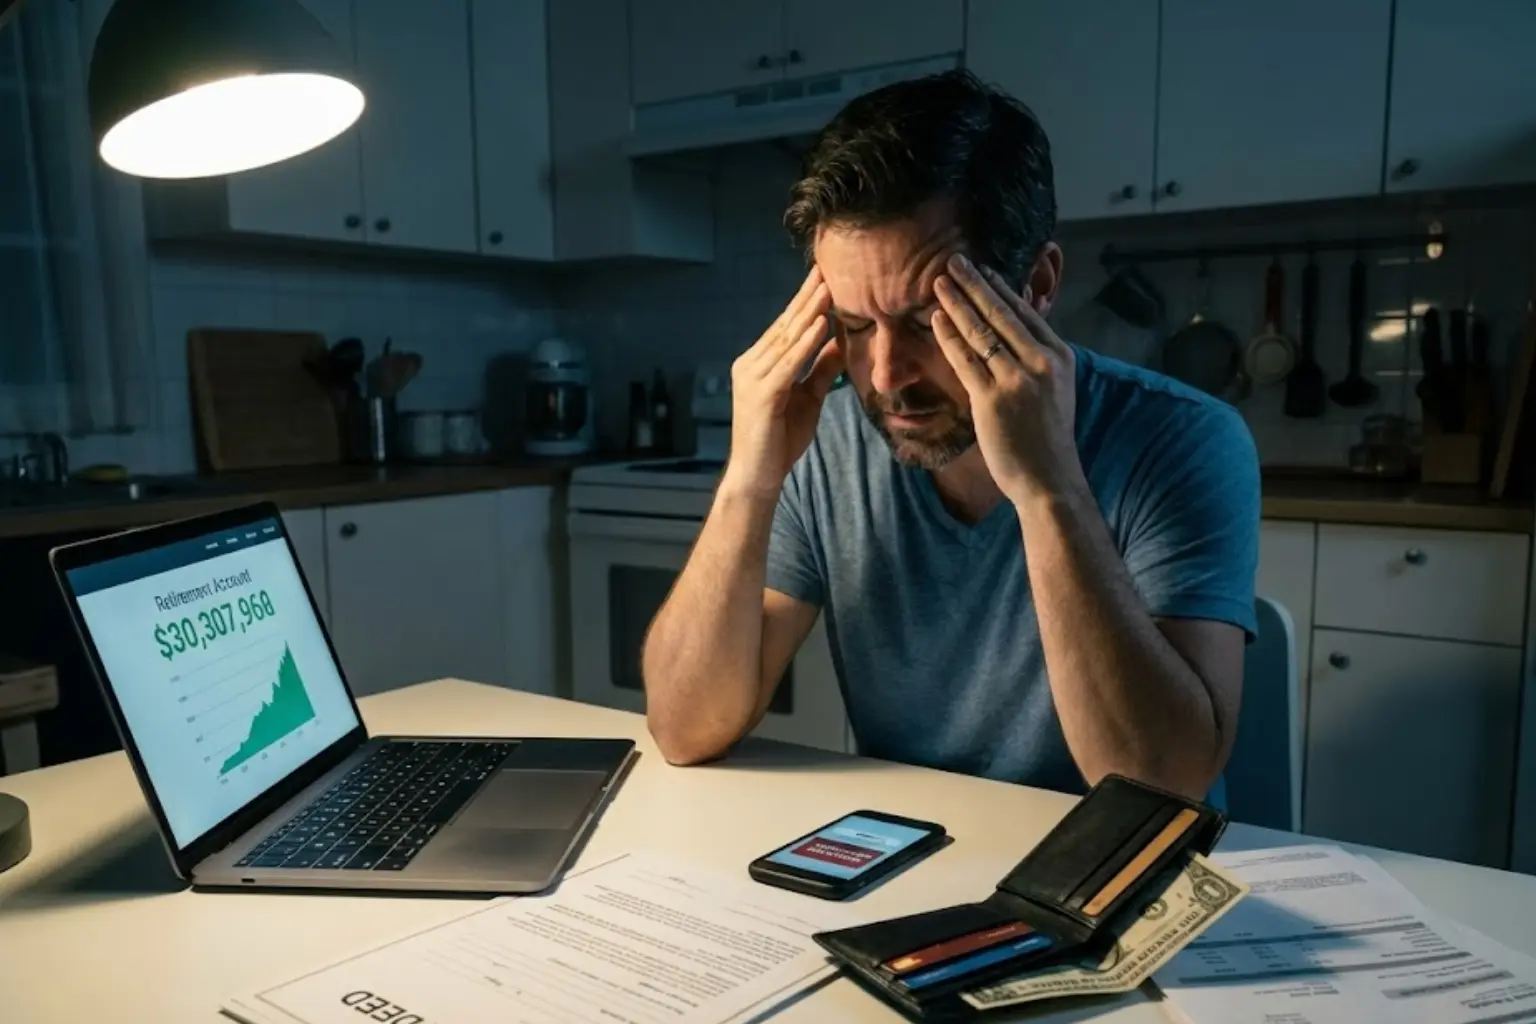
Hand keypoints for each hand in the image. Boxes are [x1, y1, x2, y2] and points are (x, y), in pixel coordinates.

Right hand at [723, 266, 843, 496]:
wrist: (759, 476)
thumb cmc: (780, 440)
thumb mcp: (808, 398)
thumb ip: (820, 370)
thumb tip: (837, 342)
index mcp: (758, 364)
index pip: (784, 327)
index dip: (804, 302)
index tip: (823, 278)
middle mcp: (750, 365)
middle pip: (784, 326)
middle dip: (806, 298)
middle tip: (825, 269)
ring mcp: (753, 378)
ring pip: (786, 340)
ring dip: (808, 313)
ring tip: (827, 288)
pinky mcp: (762, 395)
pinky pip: (787, 364)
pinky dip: (805, 343)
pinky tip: (820, 325)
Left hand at [931, 253, 1080, 504]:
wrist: (1050, 479)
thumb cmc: (1047, 437)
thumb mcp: (1055, 389)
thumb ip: (1037, 360)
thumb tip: (1012, 333)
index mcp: (1059, 356)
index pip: (1025, 313)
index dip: (1000, 288)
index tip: (982, 269)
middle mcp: (1042, 363)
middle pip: (1001, 314)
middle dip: (975, 284)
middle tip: (954, 260)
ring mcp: (1018, 380)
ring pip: (981, 332)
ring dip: (957, 303)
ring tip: (939, 282)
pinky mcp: (993, 400)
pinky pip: (966, 360)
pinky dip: (949, 336)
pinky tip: (937, 319)